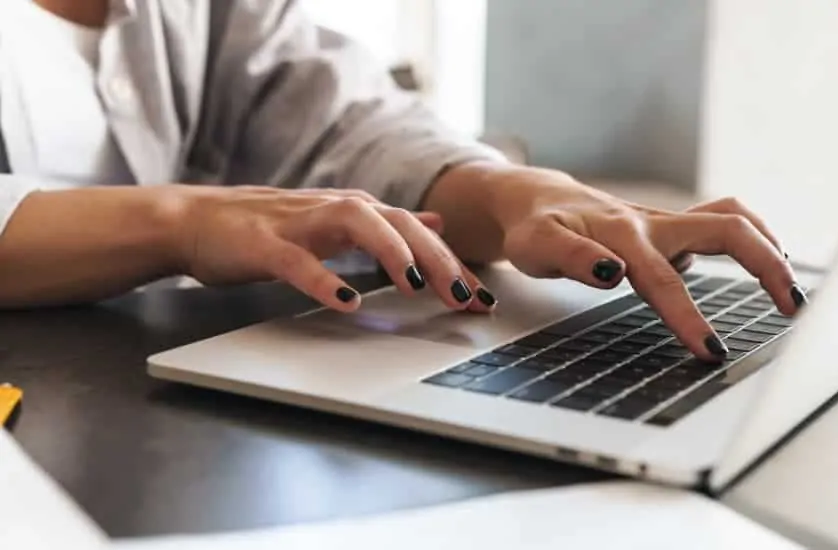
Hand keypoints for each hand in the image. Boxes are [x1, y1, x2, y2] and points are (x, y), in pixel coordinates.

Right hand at [175, 186, 496, 312]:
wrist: (196, 221)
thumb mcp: (339, 222)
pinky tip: (345, 301)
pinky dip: (323, 279)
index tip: (483, 299)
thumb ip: (388, 225)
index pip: (418, 232)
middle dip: (437, 260)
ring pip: (357, 224)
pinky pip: (298, 261)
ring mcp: (300, 223)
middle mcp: (336, 209)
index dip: (453, 264)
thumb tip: (435, 223)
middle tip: (465, 297)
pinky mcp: (265, 244)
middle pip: (399, 224)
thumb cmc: (269, 229)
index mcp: (356, 210)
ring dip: (391, 252)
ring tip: (416, 285)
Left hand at [479, 167, 804, 360]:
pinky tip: (766, 262)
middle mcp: (652, 224)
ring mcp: (666, 223)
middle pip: (725, 230)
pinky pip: (722, 222)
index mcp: (621, 235)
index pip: (662, 281)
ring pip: (731, 220)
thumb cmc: (534, 229)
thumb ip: (572, 259)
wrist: (535, 201)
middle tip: (791, 309)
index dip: (686, 316)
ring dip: (767, 249)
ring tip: (791, 290)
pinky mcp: (672, 226)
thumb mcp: (537, 248)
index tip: (711, 351)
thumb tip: (613, 273)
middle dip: (764, 267)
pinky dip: (751, 238)